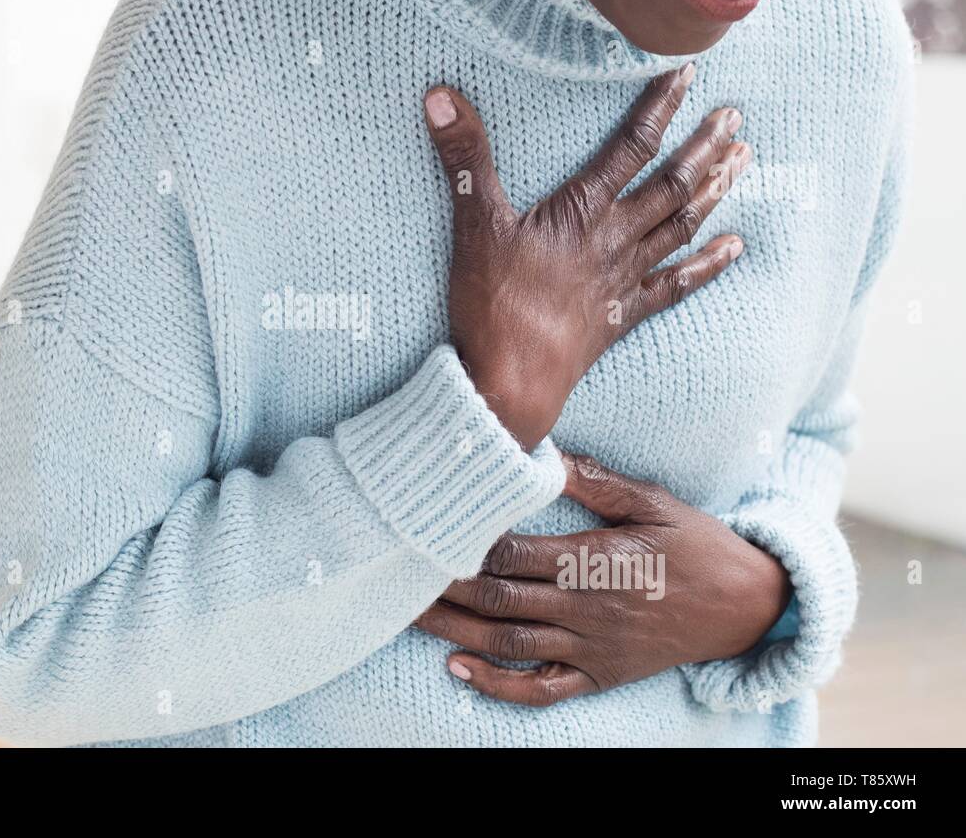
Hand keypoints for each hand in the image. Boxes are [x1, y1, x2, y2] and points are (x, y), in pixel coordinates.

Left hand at [414, 453, 792, 706]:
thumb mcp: (654, 502)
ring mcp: (591, 648)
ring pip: (509, 643)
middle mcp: (585, 608)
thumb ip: (596, 483)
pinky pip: (542, 689)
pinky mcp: (599, 675)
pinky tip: (459, 669)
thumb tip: (544, 456)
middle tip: (396, 571)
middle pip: (498, 598)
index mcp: (593, 561)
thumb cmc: (698, 545)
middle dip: (443, 586)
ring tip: (408, 616)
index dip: (465, 543)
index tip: (428, 527)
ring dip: (455, 631)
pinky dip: (498, 686)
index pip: (511, 553)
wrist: (749, 606)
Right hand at [424, 65, 750, 448]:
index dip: (660, 108)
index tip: (688, 74)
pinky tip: (734, 246)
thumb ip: (464, 158)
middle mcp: (614, 240)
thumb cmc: (492, 303)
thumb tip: (440, 96)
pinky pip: (676, 285)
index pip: (630, 148)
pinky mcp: (622, 315)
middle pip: (670, 185)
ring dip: (713, 191)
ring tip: (742, 159)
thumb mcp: (472, 224)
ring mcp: (623, 279)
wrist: (511, 379)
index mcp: (582, 212)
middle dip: (703, 147)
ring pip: (680, 226)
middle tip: (734, 116)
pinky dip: (708, 265)